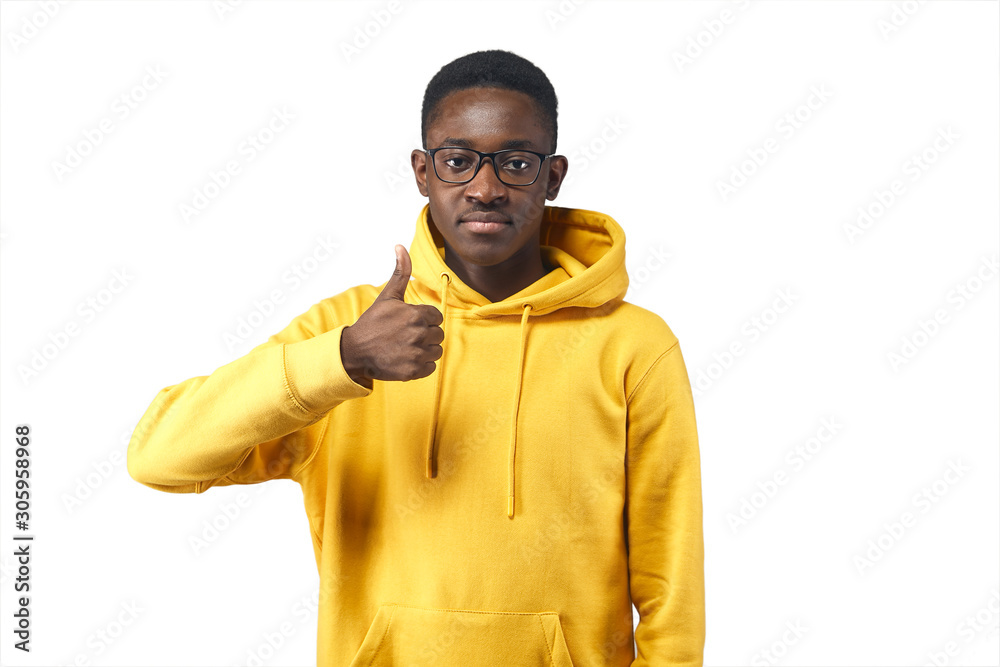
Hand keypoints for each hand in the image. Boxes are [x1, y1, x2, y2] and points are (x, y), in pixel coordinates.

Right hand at [340, 244, 443, 387]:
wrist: (355, 351)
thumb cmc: (372, 323)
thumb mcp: (388, 296)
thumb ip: (401, 272)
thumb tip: (400, 246)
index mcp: (416, 315)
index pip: (436, 318)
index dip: (424, 320)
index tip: (409, 324)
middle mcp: (418, 334)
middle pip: (438, 334)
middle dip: (425, 335)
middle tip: (405, 337)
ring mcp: (416, 353)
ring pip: (436, 351)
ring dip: (424, 351)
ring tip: (405, 348)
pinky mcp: (413, 371)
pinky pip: (431, 368)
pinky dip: (421, 366)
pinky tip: (406, 359)